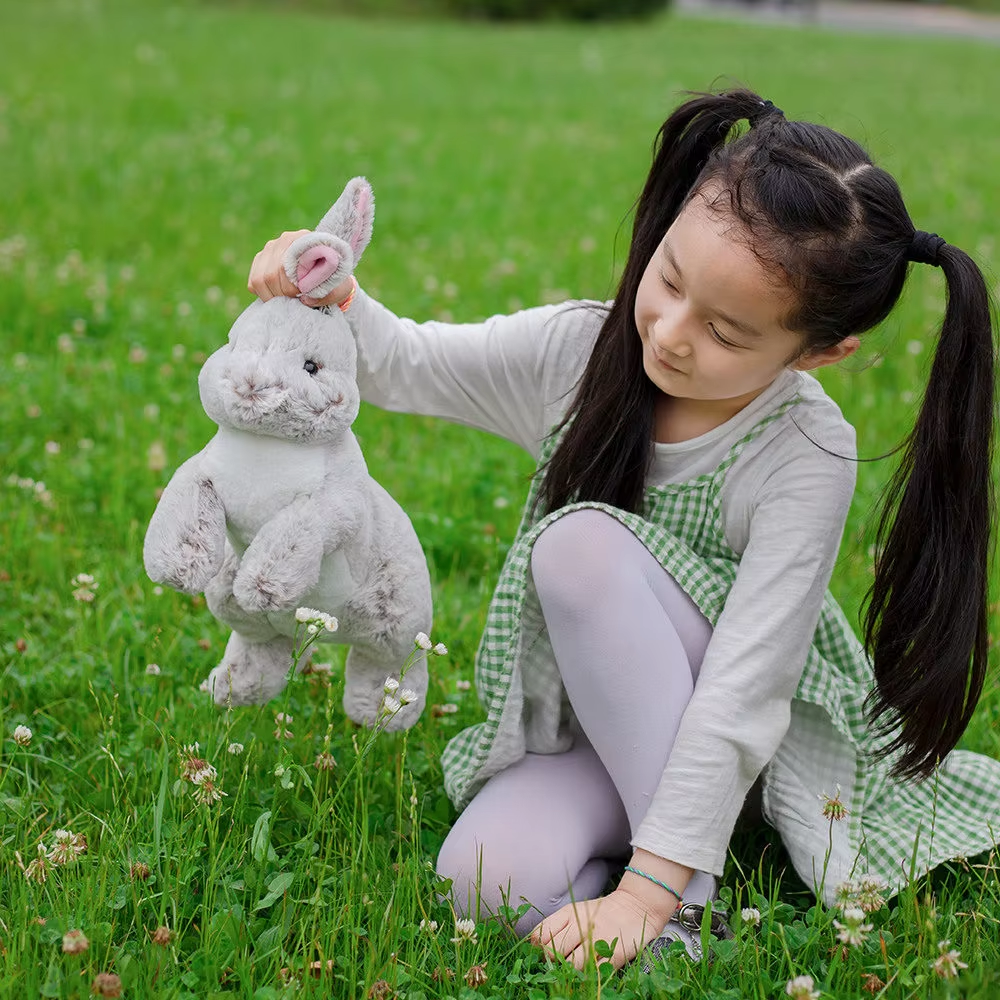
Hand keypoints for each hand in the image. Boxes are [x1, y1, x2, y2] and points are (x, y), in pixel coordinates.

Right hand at [247, 230, 354, 307]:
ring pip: (259, 280)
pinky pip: (253, 282)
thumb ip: (328, 293)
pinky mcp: (261, 260)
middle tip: (294, 300)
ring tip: (288, 300)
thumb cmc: (335, 279)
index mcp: (304, 239)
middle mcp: (284, 240)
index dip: (290, 287)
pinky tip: (280, 295)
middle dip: (282, 294)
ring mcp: (270, 249)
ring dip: (272, 297)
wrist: (329, 274)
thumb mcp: (341, 287)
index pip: (284, 266)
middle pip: (270, 274)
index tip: (300, 295)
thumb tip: (305, 300)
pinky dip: (264, 295)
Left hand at [529, 887, 672, 971]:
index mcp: (568, 913)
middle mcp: (581, 925)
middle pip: (553, 952)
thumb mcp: (576, 911)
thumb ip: (557, 927)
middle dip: (552, 962)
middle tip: (560, 964)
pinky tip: (592, 971)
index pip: (541, 934)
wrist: (636, 907)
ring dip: (571, 971)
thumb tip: (535, 946)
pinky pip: (595, 973)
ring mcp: (598, 939)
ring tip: (577, 968)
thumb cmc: (600, 913)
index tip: (543, 953)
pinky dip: (590, 976)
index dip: (538, 948)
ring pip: (572, 965)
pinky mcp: (615, 953)